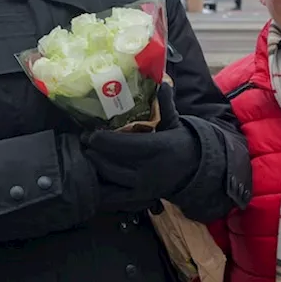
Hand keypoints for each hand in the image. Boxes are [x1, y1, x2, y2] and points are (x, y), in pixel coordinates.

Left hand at [83, 84, 200, 204]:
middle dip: (93, 152)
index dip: (100, 139)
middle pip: (110, 163)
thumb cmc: (182, 143)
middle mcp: (148, 170)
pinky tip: (95, 179)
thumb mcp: (175, 122)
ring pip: (110, 180)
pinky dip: (103, 190)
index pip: (121, 145)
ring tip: (87, 156)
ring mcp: (143, 188)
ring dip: (95, 168)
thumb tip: (163, 82)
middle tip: (84, 142)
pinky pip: (116, 198)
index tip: (89, 133)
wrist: (197, 171)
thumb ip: (166, 104)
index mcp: (157, 148)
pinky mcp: (141, 199)